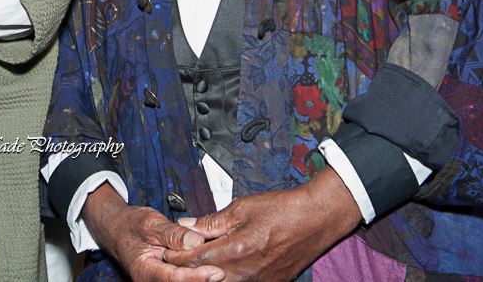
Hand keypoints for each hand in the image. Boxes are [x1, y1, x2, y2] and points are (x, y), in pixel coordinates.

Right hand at [81, 185, 223, 281]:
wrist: (118, 229)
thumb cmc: (132, 225)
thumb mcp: (151, 224)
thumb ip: (172, 234)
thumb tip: (195, 242)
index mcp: (145, 271)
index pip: (174, 279)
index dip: (197, 277)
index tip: (217, 272)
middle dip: (203, 279)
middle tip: (226, 271)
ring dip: (201, 278)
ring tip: (222, 268)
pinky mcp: (167, 280)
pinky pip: (183, 280)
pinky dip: (196, 276)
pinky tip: (211, 270)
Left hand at [162, 170, 361, 281]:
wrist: (317, 219)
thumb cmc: (283, 209)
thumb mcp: (242, 208)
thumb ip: (211, 221)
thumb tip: (185, 225)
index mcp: (237, 250)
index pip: (194, 259)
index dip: (176, 256)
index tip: (165, 251)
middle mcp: (247, 272)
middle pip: (204, 276)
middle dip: (187, 268)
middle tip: (175, 257)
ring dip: (206, 273)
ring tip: (198, 260)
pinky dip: (226, 276)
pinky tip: (223, 265)